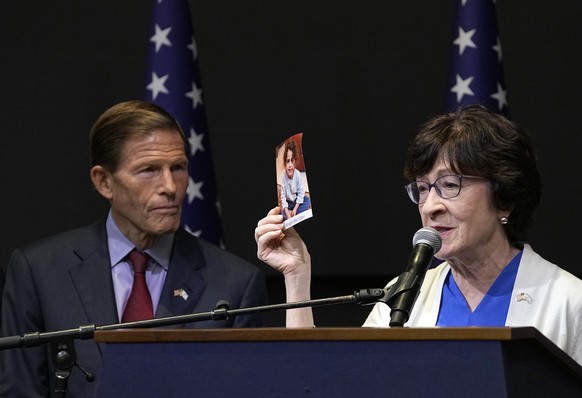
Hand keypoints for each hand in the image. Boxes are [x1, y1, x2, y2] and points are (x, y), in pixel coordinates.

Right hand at [255, 206, 313, 326]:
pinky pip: (261, 239)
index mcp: (273, 233)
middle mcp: (267, 238)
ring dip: (269, 225)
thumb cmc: (297, 251)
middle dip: (270, 218)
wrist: (299, 263)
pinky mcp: (262, 252)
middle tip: (280, 218)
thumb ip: (285, 222)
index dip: (271, 213)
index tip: (278, 208)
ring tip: (280, 226)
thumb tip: (282, 211)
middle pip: (261, 224)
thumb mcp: (291, 232)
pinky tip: (278, 233)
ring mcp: (264, 245)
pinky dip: (269, 234)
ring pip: (258, 230)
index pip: (267, 220)